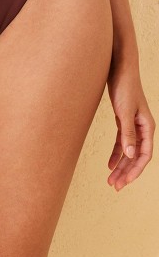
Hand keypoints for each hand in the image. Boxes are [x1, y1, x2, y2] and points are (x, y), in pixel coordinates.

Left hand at [106, 63, 154, 190]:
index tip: (123, 183)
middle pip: (136, 156)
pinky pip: (121, 142)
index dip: (134, 171)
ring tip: (111, 179)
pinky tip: (109, 163)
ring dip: (120, 165)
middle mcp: (142, 128)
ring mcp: (133, 125)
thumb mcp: (124, 112)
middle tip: (114, 186)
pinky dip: (116, 153)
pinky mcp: (123, 121)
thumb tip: (130, 155)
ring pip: (128, 151)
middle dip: (126, 172)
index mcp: (147, 127)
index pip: (144, 156)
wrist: (119, 70)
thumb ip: (127, 133)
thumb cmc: (124, 88)